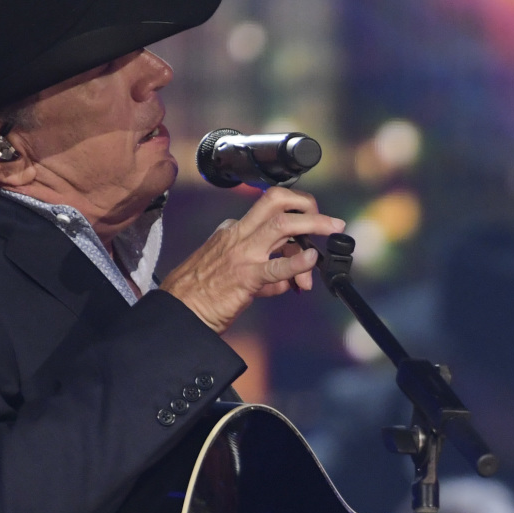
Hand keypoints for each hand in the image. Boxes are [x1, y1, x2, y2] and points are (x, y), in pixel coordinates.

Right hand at [159, 183, 341, 332]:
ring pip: (282, 224)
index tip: (308, 244)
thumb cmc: (202, 295)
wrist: (178, 311)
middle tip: (328, 219)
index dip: (297, 228)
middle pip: (275, 201)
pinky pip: (277, 266)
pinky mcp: (246, 276)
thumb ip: (264, 272)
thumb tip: (290, 280)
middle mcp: (238, 234)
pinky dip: (298, 261)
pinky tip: (311, 260)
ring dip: (314, 223)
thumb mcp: (233, 273)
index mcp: (233, 231)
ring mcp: (242, 253)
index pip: (270, 217)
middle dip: (306, 202)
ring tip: (335, 229)